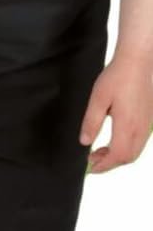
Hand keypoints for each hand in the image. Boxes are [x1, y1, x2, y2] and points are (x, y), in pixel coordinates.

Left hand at [80, 56, 152, 172]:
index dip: (104, 165)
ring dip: (118, 155)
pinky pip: (140, 141)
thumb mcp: (98, 99)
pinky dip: (127, 147)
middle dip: (110, 163)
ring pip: (135, 150)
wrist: (139, 61)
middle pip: (128, 157)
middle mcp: (141, 128)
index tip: (91, 168)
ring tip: (99, 152)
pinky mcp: (150, 119)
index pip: (118, 156)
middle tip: (92, 160)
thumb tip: (84, 142)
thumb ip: (91, 122)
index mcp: (128, 126)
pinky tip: (114, 140)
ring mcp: (148, 124)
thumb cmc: (117, 77)